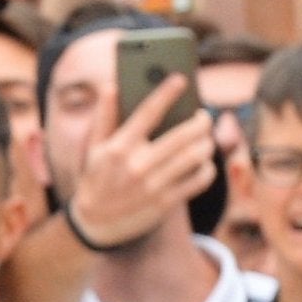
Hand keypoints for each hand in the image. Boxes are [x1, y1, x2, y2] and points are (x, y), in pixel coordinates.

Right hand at [67, 75, 216, 245]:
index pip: (147, 113)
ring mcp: (152, 186)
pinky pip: (198, 181)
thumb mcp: (93, 148)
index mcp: (118, 148)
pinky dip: (207, 169)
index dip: (165, 93)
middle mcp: (136, 165)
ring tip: (205, 138)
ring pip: (195, 157)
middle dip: (200, 122)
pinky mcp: (165, 203)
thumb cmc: (96, 177)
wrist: (95, 222)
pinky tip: (204, 163)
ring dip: (206, 143)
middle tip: (203, 116)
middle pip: (182, 136)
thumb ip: (104, 116)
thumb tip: (110, 86)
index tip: (180, 79)